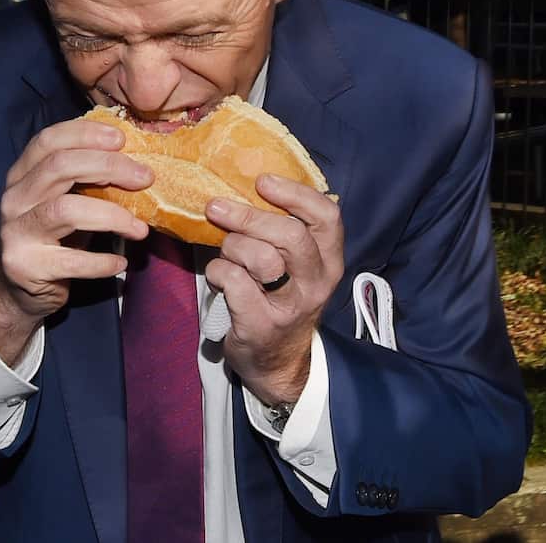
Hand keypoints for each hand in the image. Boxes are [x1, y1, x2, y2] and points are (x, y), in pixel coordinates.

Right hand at [0, 118, 152, 364]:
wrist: (19, 289)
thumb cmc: (54, 237)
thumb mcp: (66, 201)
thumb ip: (88, 180)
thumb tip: (138, 162)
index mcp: (22, 174)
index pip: (48, 140)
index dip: (85, 134)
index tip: (122, 139)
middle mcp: (15, 198)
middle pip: (59, 167)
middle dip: (108, 167)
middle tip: (145, 178)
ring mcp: (16, 232)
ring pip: (65, 210)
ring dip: (112, 216)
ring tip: (139, 229)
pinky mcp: (25, 266)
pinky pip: (71, 261)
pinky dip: (101, 262)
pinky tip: (120, 263)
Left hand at [204, 174, 343, 404]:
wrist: (278, 363)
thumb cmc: (280, 300)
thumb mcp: (297, 267)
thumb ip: (284, 231)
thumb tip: (246, 186)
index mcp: (329, 260)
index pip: (327, 216)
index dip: (294, 193)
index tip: (262, 182)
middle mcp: (316, 282)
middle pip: (291, 235)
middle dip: (249, 216)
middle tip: (217, 207)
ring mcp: (291, 306)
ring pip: (261, 258)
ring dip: (232, 247)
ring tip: (224, 251)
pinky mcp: (262, 325)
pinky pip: (234, 283)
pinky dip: (217, 272)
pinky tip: (217, 275)